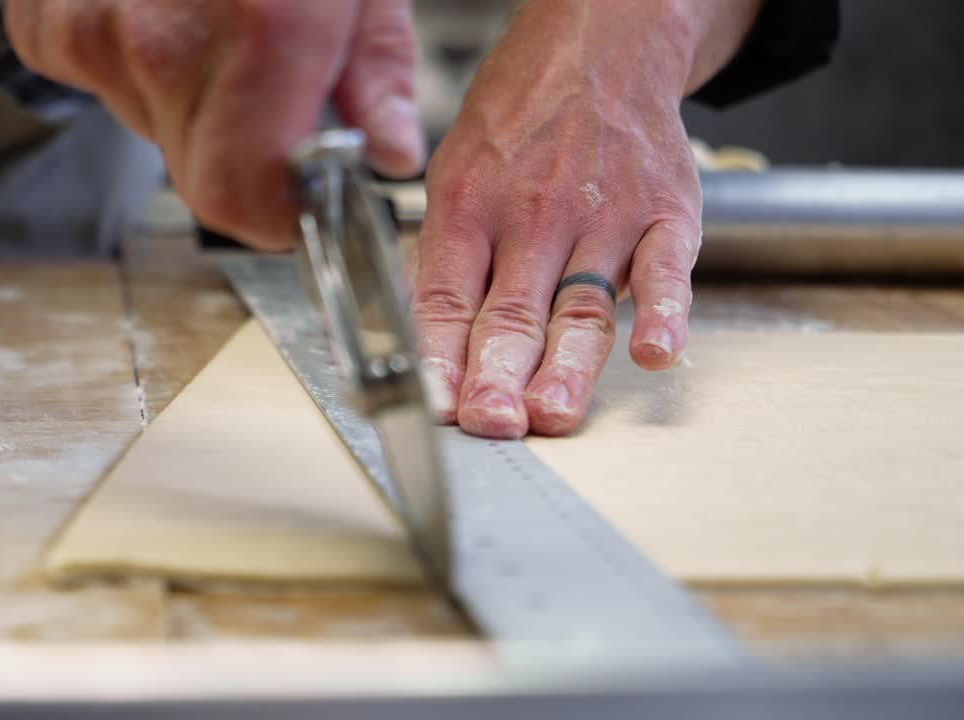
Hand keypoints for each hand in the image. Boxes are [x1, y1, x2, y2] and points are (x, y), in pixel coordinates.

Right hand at [5, 0, 425, 249]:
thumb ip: (376, 68)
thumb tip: (387, 151)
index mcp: (259, 29)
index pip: (240, 199)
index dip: (276, 215)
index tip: (301, 202)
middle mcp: (161, 38)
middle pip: (197, 180)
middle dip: (244, 157)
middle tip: (270, 92)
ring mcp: (92, 28)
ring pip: (150, 131)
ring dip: (189, 103)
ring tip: (215, 24)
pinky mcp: (47, 19)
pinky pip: (94, 84)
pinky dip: (130, 63)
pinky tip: (159, 8)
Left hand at [413, 0, 761, 437]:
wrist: (602, 48)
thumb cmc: (521, 120)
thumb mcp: (453, 171)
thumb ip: (443, 255)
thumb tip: (419, 334)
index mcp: (471, 207)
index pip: (448, 299)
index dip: (441, 358)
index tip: (435, 406)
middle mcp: (534, 214)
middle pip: (513, 312)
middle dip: (497, 375)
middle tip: (489, 423)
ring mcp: (604, 216)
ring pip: (581, 306)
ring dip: (566, 366)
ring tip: (551, 413)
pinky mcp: (666, 214)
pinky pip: (665, 270)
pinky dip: (664, 312)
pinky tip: (654, 351)